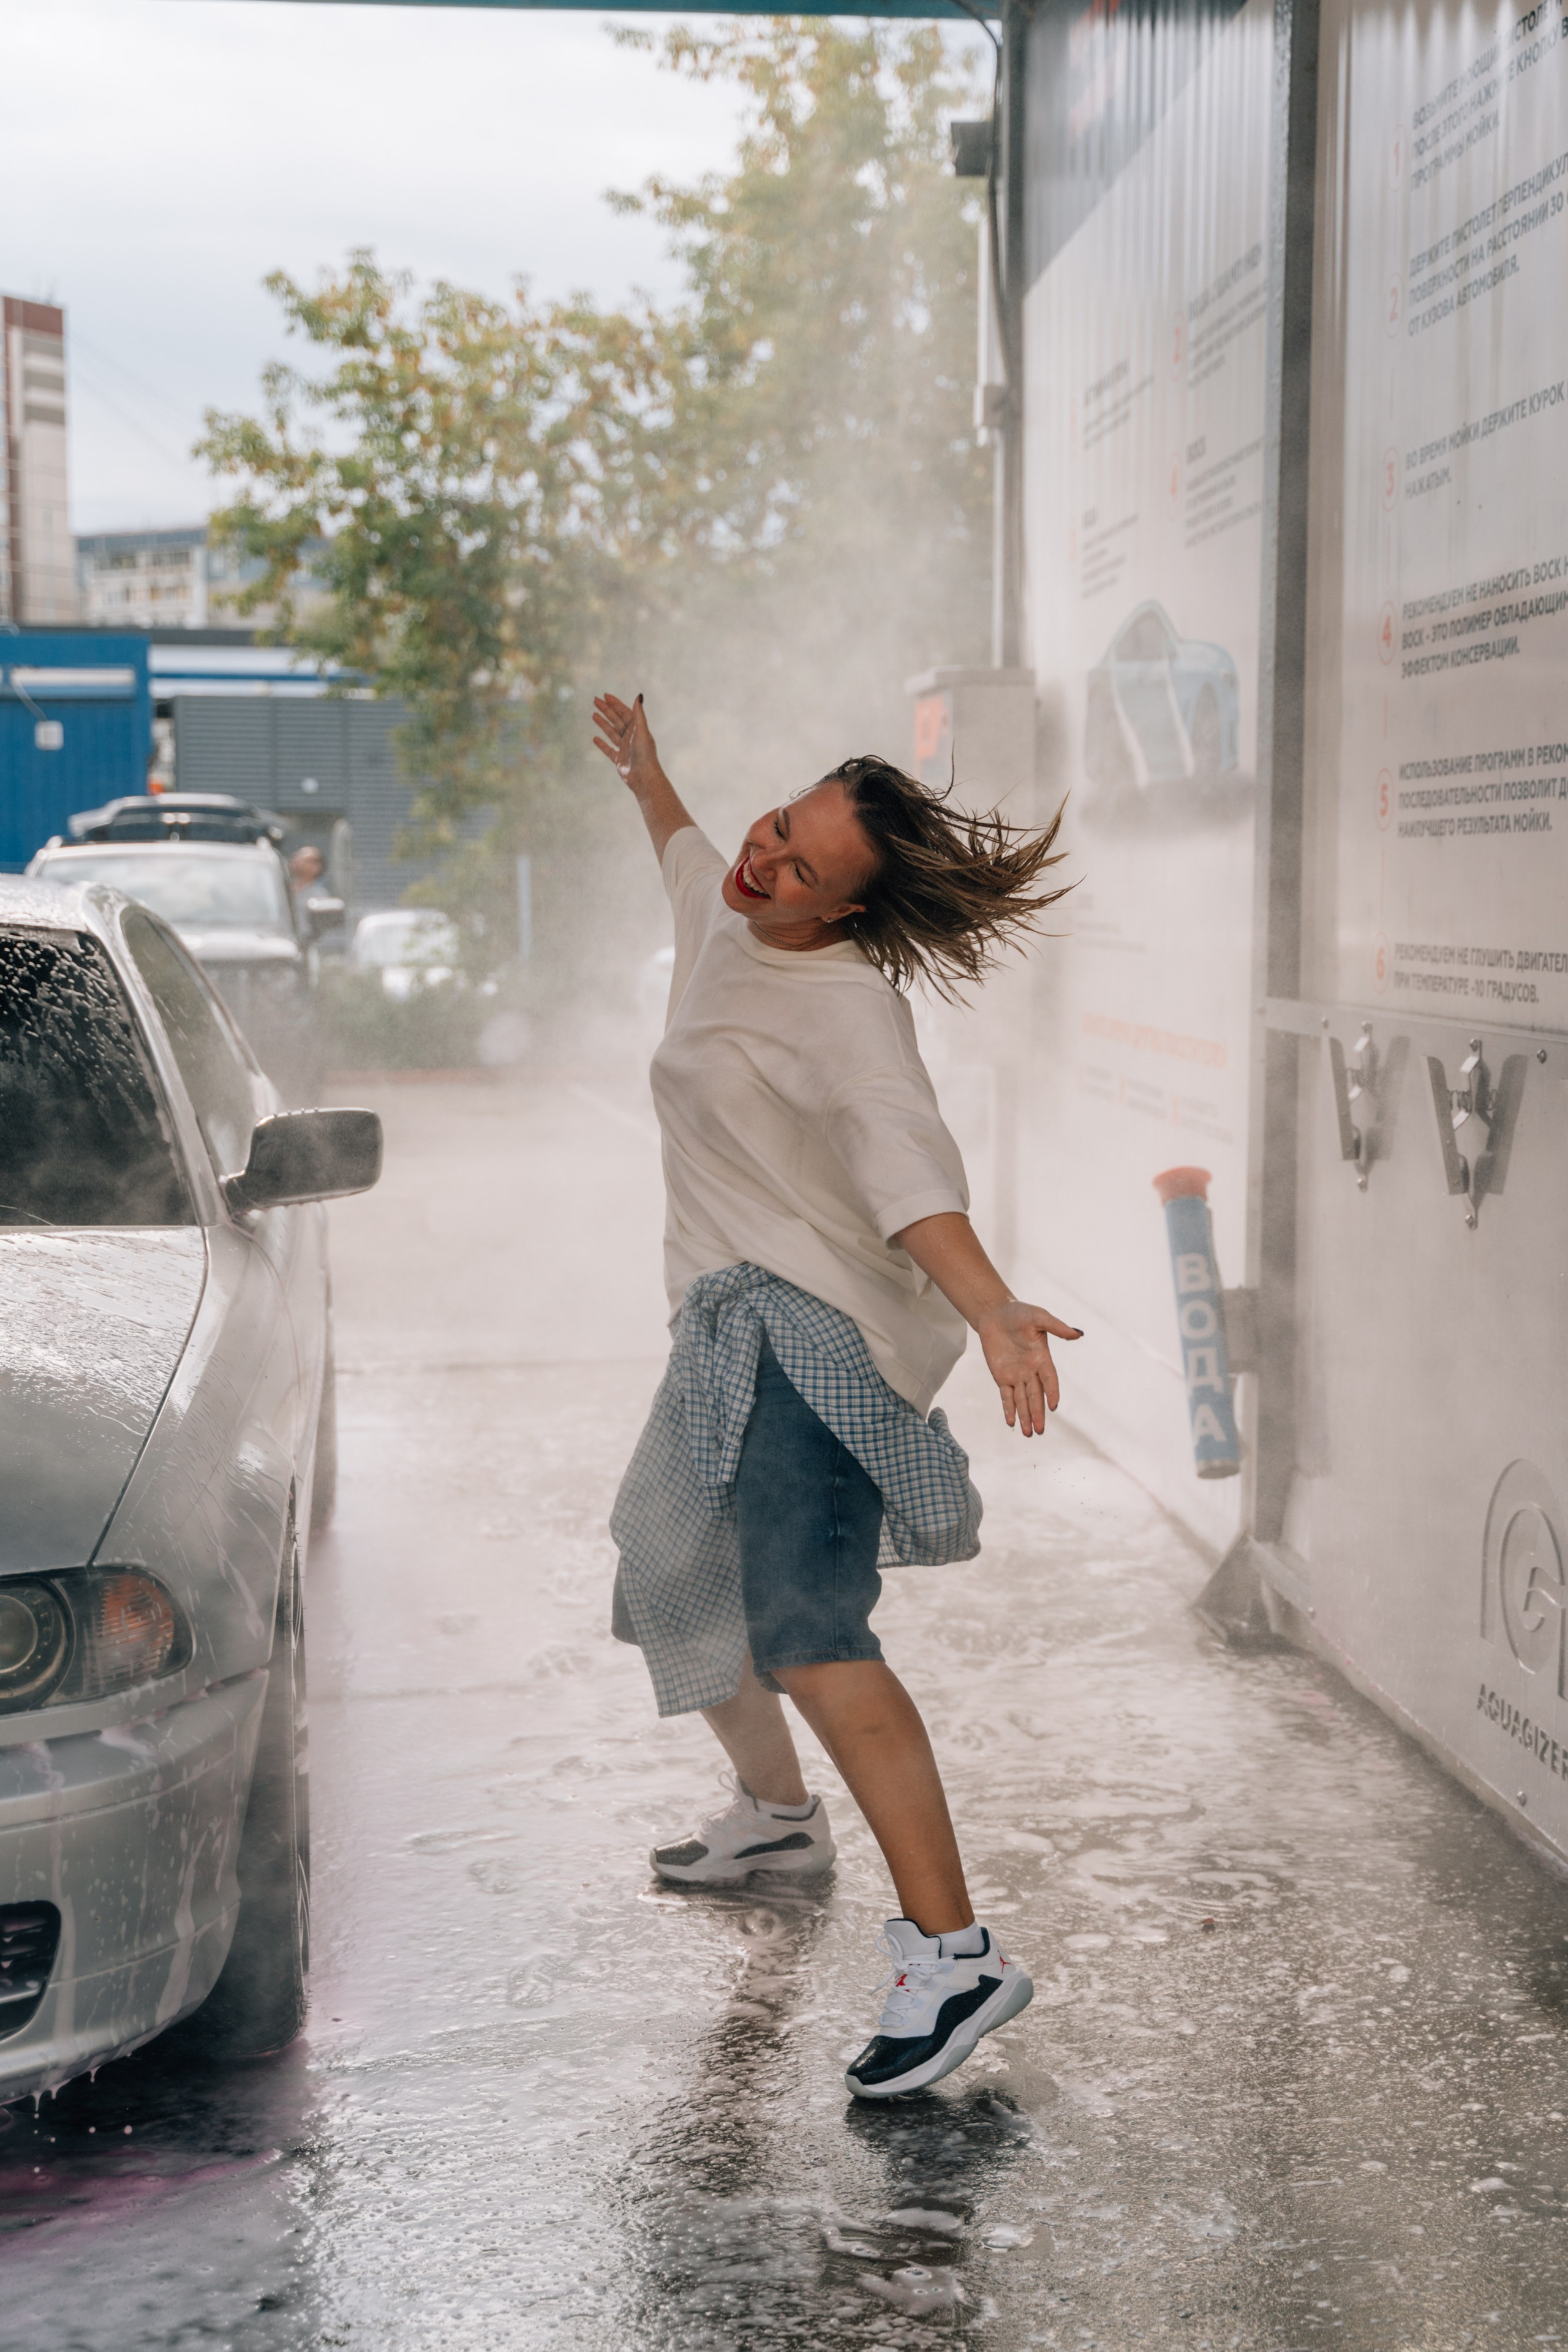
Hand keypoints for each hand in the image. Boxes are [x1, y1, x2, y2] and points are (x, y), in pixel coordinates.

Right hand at [593, 690, 659, 795]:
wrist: (644, 778)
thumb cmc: (644, 754)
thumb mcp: (641, 731)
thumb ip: (638, 714)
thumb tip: (639, 695)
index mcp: (637, 729)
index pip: (624, 712)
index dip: (615, 704)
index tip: (605, 696)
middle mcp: (631, 737)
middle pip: (616, 720)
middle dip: (606, 710)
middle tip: (595, 700)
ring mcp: (625, 748)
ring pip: (612, 732)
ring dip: (603, 723)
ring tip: (593, 714)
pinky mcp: (619, 760)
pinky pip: (609, 750)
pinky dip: (602, 744)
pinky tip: (595, 738)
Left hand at [975, 1299, 1081, 1437]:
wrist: (995, 1314)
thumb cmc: (1019, 1313)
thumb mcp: (1038, 1317)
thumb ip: (1056, 1326)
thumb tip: (1077, 1334)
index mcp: (1042, 1358)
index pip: (1049, 1379)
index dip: (1052, 1392)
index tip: (1054, 1406)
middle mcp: (1031, 1370)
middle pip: (1036, 1396)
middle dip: (1038, 1413)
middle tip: (1040, 1431)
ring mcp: (1017, 1375)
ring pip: (1022, 1400)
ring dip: (1026, 1416)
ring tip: (1029, 1433)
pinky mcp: (1002, 1377)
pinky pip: (1006, 1396)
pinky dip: (1009, 1409)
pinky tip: (1011, 1422)